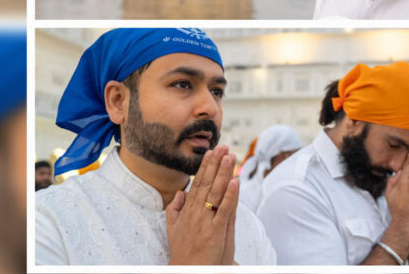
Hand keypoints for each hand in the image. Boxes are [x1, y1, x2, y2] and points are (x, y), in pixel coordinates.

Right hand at [166, 145, 238, 264]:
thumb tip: (180, 192)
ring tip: (230, 157)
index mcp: (188, 210)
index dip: (205, 166)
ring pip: (216, 192)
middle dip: (216, 164)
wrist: (188, 271)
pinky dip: (230, 195)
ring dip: (224, 173)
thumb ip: (176, 209)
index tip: (211, 152)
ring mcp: (206, 221)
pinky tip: (235, 182)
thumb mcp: (173, 229)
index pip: (197, 183)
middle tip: (223, 147)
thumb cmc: (183, 251)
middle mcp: (196, 212)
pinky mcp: (216, 232)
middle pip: (207, 183)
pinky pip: (224, 210)